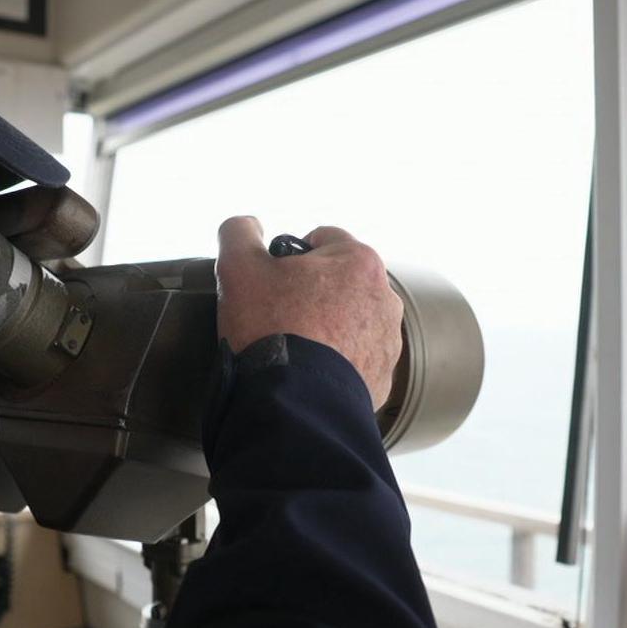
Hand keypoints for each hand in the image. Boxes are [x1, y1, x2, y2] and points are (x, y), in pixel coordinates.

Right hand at [215, 217, 403, 410]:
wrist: (294, 401)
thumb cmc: (271, 329)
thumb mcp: (239, 267)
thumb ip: (239, 232)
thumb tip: (247, 226)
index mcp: (359, 260)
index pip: (322, 238)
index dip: (291, 256)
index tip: (273, 279)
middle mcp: (384, 296)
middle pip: (339, 280)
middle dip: (312, 292)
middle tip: (278, 314)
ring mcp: (387, 340)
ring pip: (350, 319)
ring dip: (327, 326)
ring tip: (294, 345)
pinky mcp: (382, 376)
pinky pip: (355, 357)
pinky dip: (335, 360)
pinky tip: (308, 370)